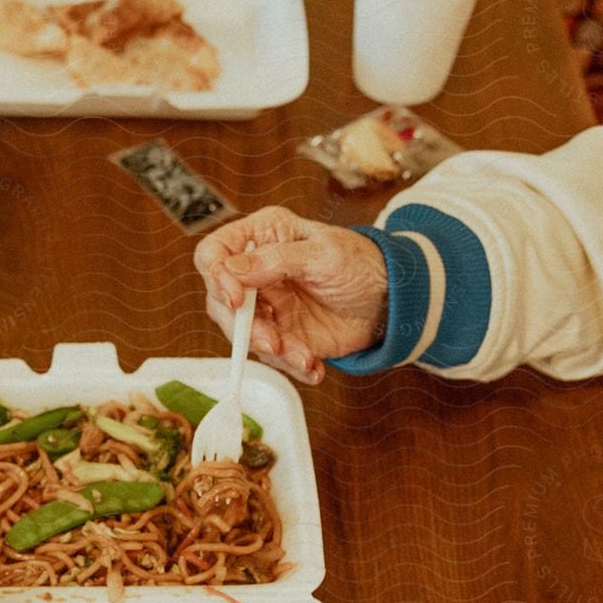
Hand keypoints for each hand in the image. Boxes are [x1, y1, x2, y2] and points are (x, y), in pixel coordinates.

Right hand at [194, 207, 388, 385]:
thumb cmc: (359, 263)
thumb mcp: (322, 255)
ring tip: (303, 356)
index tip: (236, 299)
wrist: (388, 299)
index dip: (217, 276)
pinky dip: (292, 365)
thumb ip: (276, 261)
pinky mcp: (281, 334)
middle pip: (221, 301)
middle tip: (271, 341)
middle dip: (245, 327)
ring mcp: (266, 305)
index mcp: (262, 237)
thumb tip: (231, 270)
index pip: (214, 253)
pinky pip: (273, 356)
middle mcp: (256, 272)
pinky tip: (313, 365)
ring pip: (243, 335)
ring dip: (272, 351)